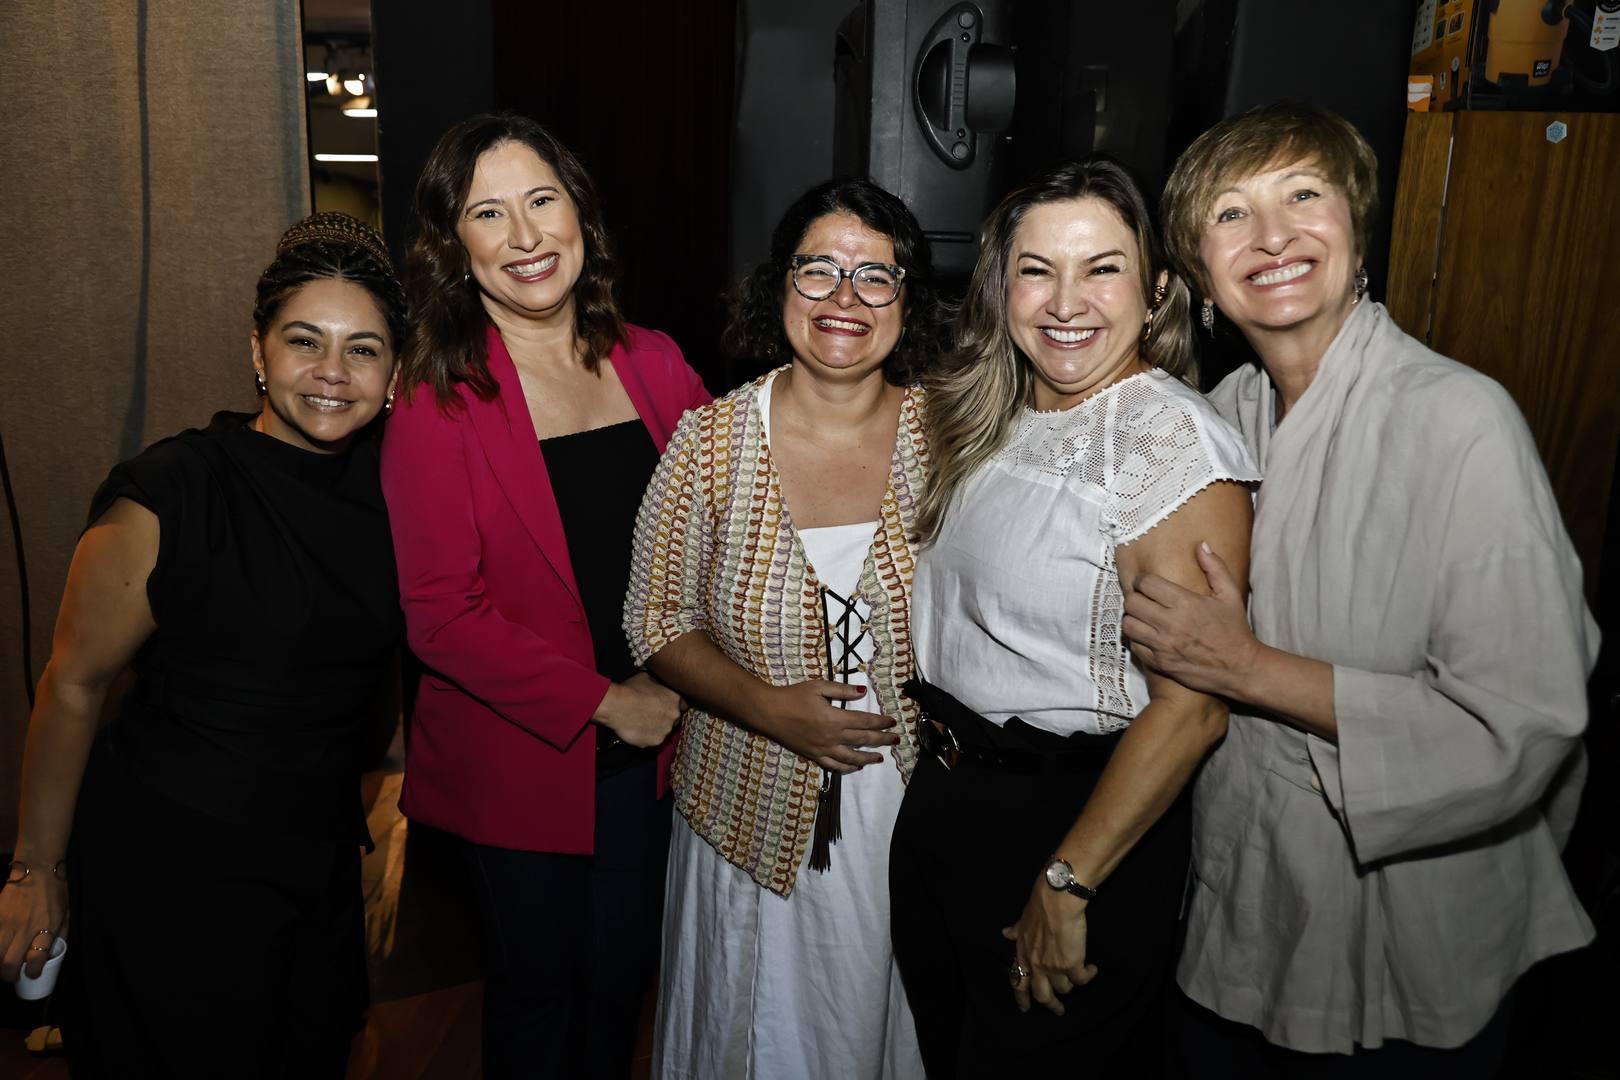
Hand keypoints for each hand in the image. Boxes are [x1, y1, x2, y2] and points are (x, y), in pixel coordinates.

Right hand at [0, 861, 66, 982]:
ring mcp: (8, 921)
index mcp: (47, 927)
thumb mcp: (65, 913)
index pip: (37, 958)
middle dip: (9, 975)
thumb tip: (53, 953)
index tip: (31, 974)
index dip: (32, 972)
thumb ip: (59, 934)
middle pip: (10, 962)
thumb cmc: (55, 891)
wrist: (38, 868)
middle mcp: (26, 927)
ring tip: (2, 964)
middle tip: (12, 975)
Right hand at [594, 672, 683, 747]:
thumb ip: (659, 685)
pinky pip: (653, 740)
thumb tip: (658, 685)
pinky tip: (638, 730)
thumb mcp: (648, 678)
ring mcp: (666, 730)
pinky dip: (647, 737)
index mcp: (675, 699)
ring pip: (664, 731)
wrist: (617, 706)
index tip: (665, 706)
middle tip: (651, 715)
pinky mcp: (655, 742)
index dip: (672, 706)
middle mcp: (674, 716)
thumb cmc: (631, 689)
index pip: (682, 705)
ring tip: (642, 723)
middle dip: (665, 718)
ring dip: (657, 728)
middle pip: (674, 719)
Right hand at [755, 680, 897, 773]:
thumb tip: (863, 691)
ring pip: (851, 758)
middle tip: (896, 740)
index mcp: (835, 718)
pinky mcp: (814, 755)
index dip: (881, 722)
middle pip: (863, 740)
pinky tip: (856, 767)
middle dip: (882, 740)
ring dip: (868, 758)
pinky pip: (834, 765)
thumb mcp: (818, 686)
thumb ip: (842, 690)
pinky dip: (847, 768)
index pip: (865, 721)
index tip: (893, 722)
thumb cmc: (794, 696)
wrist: (769, 712)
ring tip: (880, 757)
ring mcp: (823, 749)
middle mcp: (832, 736)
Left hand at [1002, 876, 1095, 1015]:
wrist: (1057, 901)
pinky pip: (1081, 980)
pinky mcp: (1072, 965)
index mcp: (1023, 954)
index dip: (1022, 997)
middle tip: (1058, 1010)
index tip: (1025, 1008)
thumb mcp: (1024, 920)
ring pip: (1064, 989)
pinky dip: (1088, 976)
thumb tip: (1006, 933)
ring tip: (1078, 977)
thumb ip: (1017, 930)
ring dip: (1072, 985)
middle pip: (1042, 995)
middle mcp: (1036, 965)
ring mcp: (1053, 967)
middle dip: (1050, 1005)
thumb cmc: (1040, 906)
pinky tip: (1092, 970)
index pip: (1019, 982)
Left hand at [1122, 542, 1257, 697]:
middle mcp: (1170, 623)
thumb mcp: (1230, 595)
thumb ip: (1215, 568)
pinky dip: (1137, 640)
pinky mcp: (1159, 662)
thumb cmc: (1235, 629)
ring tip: (1143, 617)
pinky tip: (1148, 636)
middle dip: (1135, 597)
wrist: (1239, 668)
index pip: (1146, 584)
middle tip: (1143, 599)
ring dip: (1132, 618)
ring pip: (1127, 624)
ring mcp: (1162, 645)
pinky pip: (1134, 646)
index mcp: (1185, 603)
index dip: (1143, 581)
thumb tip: (1201, 545)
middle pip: (1131, 602)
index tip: (1148, 583)